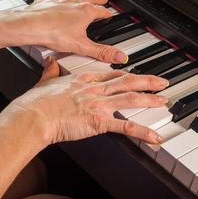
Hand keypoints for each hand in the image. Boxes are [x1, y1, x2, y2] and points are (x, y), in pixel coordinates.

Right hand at [10, 57, 168, 144]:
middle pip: (125, 82)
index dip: (124, 74)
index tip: (133, 74)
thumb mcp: (44, 81)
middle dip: (146, 81)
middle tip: (160, 81)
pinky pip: (125, 127)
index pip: (109, 75)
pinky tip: (154, 136)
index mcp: (82, 80)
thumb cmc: (37, 102)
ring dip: (149, 99)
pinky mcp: (99, 122)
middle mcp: (94, 90)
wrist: (34, 116)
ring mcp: (98, 104)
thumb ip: (50, 70)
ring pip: (130, 98)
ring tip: (162, 100)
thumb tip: (49, 62)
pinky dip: (142, 132)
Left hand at [18, 0, 127, 63]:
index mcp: (85, 12)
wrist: (31, 26)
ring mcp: (59, 1)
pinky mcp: (46, 2)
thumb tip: (118, 56)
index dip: (107, 13)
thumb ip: (100, 51)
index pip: (101, 11)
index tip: (110, 14)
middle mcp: (73, 3)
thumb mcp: (81, 46)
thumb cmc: (53, 33)